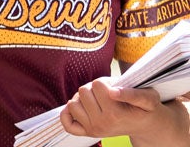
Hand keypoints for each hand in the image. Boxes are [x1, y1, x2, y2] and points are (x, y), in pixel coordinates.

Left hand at [59, 77, 189, 144]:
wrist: (145, 125)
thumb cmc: (146, 108)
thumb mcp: (148, 97)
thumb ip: (132, 94)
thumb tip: (112, 92)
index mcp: (115, 114)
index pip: (97, 85)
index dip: (106, 82)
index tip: (115, 87)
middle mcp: (102, 123)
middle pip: (83, 91)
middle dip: (94, 88)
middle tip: (107, 94)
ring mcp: (93, 129)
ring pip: (72, 103)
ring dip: (83, 98)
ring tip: (97, 100)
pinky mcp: (87, 132)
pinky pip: (67, 123)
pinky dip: (68, 113)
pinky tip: (80, 107)